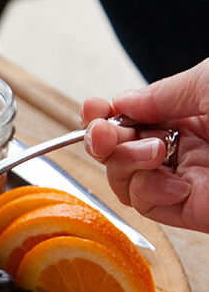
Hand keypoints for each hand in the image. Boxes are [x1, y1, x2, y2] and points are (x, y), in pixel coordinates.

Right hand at [81, 58, 208, 232]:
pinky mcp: (191, 209)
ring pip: (123, 177)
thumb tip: (120, 102)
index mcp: (190, 113)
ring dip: (125, 163)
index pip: (131, 118)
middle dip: (101, 139)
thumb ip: (158, 93)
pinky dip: (149, 190)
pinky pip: (145, 203)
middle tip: (102, 133)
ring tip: (154, 152)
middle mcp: (184, 147)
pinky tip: (176, 181)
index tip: (93, 109)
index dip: (105, 115)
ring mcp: (185, 178)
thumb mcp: (204, 81)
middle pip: (117, 149)